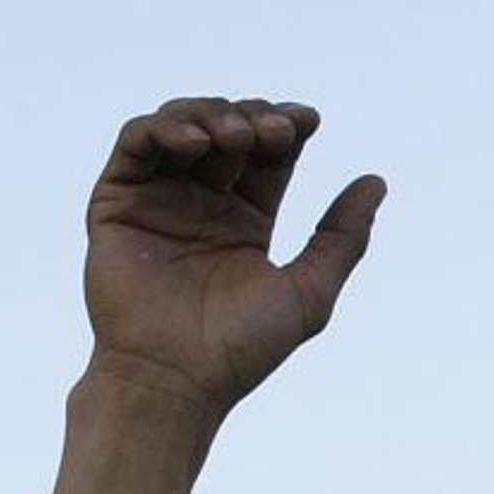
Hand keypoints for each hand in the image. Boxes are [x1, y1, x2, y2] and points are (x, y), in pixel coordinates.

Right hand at [84, 96, 385, 418]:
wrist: (177, 378)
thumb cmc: (242, 347)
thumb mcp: (310, 291)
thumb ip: (342, 237)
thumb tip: (376, 180)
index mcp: (246, 222)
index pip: (269, 156)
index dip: (287, 127)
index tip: (308, 119)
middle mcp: (201, 205)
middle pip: (228, 132)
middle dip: (254, 119)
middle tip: (273, 132)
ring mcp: (158, 200)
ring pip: (180, 126)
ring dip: (211, 115)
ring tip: (238, 135)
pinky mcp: (116, 202)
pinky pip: (135, 144)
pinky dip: (164, 128)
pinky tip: (196, 141)